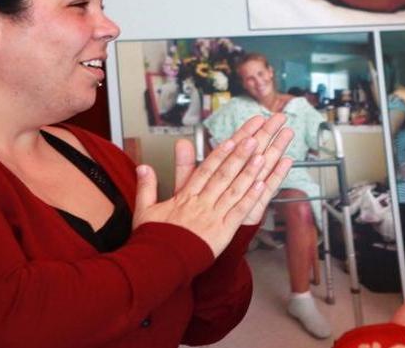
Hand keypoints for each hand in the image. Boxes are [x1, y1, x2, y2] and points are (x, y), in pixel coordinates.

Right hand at [135, 114, 293, 255]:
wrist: (158, 265)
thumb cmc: (153, 239)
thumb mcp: (145, 210)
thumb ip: (146, 186)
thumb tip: (143, 167)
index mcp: (185, 197)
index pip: (205, 171)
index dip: (220, 154)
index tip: (231, 140)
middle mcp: (202, 203)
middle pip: (223, 175)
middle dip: (239, 156)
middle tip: (253, 139)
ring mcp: (213, 217)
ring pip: (234, 190)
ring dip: (249, 173)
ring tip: (261, 157)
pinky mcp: (222, 232)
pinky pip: (239, 212)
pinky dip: (250, 198)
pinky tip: (261, 186)